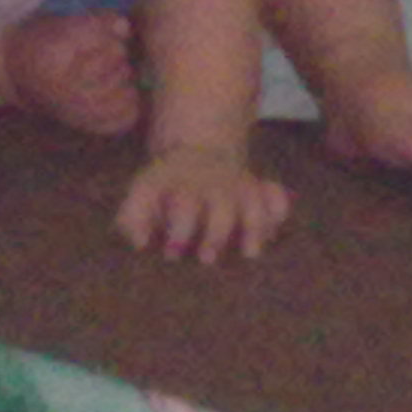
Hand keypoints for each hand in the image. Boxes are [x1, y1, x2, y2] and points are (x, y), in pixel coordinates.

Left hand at [116, 145, 290, 263]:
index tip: (171, 254)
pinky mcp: (258, 189)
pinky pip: (275, 195)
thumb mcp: (141, 196)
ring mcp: (238, 185)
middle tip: (207, 260)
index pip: (184, 204)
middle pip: (222, 206)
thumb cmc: (164, 189)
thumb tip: (139, 243)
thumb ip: (132, 218)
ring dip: (254, 226)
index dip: (179, 230)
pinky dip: (278, 209)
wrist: (195, 152)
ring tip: (250, 254)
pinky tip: (275, 229)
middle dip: (216, 234)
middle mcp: (213, 185)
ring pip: (254, 201)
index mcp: (182, 185)